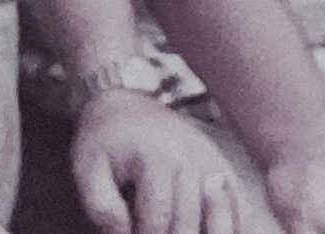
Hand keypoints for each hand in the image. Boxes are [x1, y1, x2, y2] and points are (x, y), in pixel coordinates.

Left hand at [70, 90, 242, 233]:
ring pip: (216, 217)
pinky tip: (221, 233)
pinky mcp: (221, 165)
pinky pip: (237, 202)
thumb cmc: (103, 140)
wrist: (128, 104)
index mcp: (157, 160)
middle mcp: (191, 159)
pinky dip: (233, 225)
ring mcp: (211, 161)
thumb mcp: (87, 170)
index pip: (157, 222)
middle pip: (189, 224)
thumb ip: (102, 207)